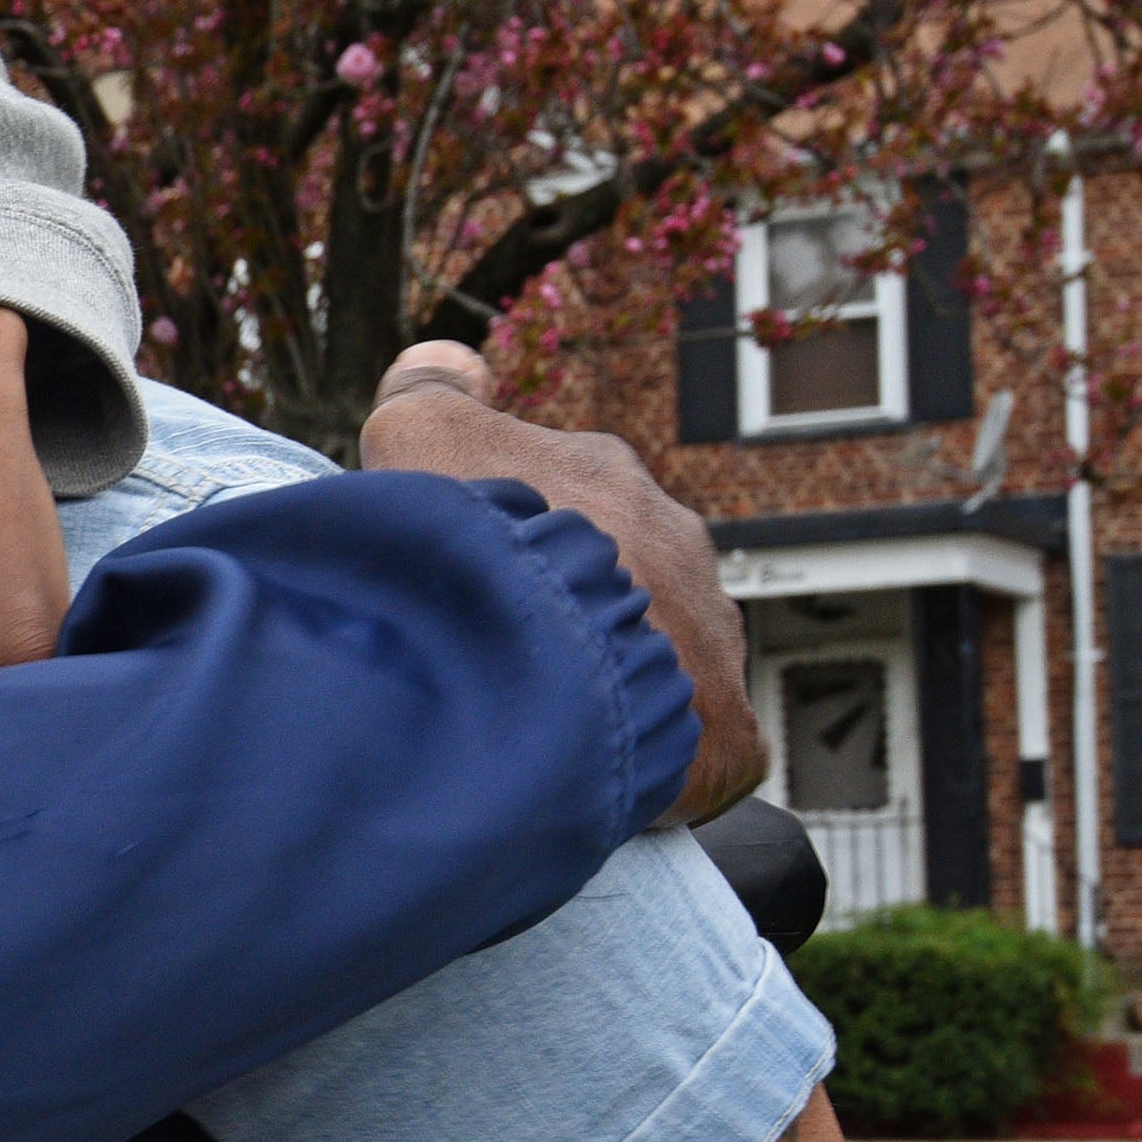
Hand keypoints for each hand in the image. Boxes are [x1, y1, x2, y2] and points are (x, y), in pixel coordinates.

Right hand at [359, 343, 764, 824]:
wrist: (547, 671)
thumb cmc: (478, 556)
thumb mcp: (418, 440)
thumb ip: (426, 393)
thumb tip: (448, 359)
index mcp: (604, 479)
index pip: (564, 494)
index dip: (513, 531)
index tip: (477, 575)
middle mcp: (674, 544)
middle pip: (617, 575)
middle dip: (567, 612)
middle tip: (497, 657)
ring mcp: (708, 635)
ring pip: (659, 658)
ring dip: (608, 686)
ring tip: (538, 724)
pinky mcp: (723, 730)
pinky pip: (700, 746)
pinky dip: (661, 769)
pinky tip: (603, 782)